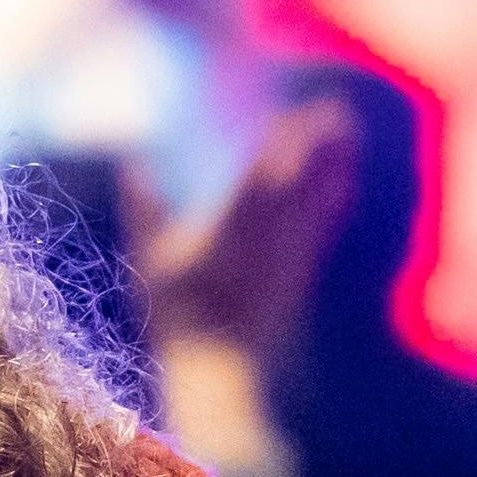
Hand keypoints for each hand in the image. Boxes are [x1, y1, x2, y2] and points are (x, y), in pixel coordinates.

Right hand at [137, 95, 362, 361]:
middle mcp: (275, 231)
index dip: (286, 133)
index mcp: (237, 221)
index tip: (295, 107)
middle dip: (323, 141)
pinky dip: (334, 201)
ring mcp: (294, 254)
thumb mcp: (150, 258)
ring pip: (322, 199)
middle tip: (336, 110)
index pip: (269, 164)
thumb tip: (131, 163)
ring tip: (346, 137)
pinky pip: (324, 228)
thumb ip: (143, 208)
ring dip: (334, 165)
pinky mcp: (302, 276)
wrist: (222, 369)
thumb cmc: (179, 312)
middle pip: (307, 175)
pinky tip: (340, 189)